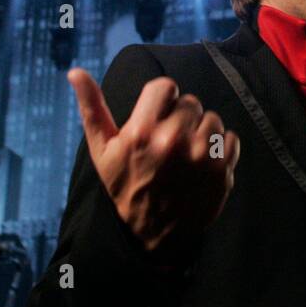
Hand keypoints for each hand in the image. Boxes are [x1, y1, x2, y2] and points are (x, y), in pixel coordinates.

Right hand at [68, 68, 239, 263]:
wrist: (152, 236)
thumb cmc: (125, 186)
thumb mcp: (102, 149)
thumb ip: (91, 106)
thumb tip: (75, 71)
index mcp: (141, 132)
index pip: (166, 87)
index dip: (161, 102)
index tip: (156, 119)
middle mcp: (173, 140)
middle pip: (190, 102)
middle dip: (180, 118)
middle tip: (168, 143)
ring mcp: (200, 156)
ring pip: (212, 119)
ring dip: (201, 133)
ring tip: (185, 155)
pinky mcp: (222, 171)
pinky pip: (230, 138)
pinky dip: (221, 149)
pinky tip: (202, 164)